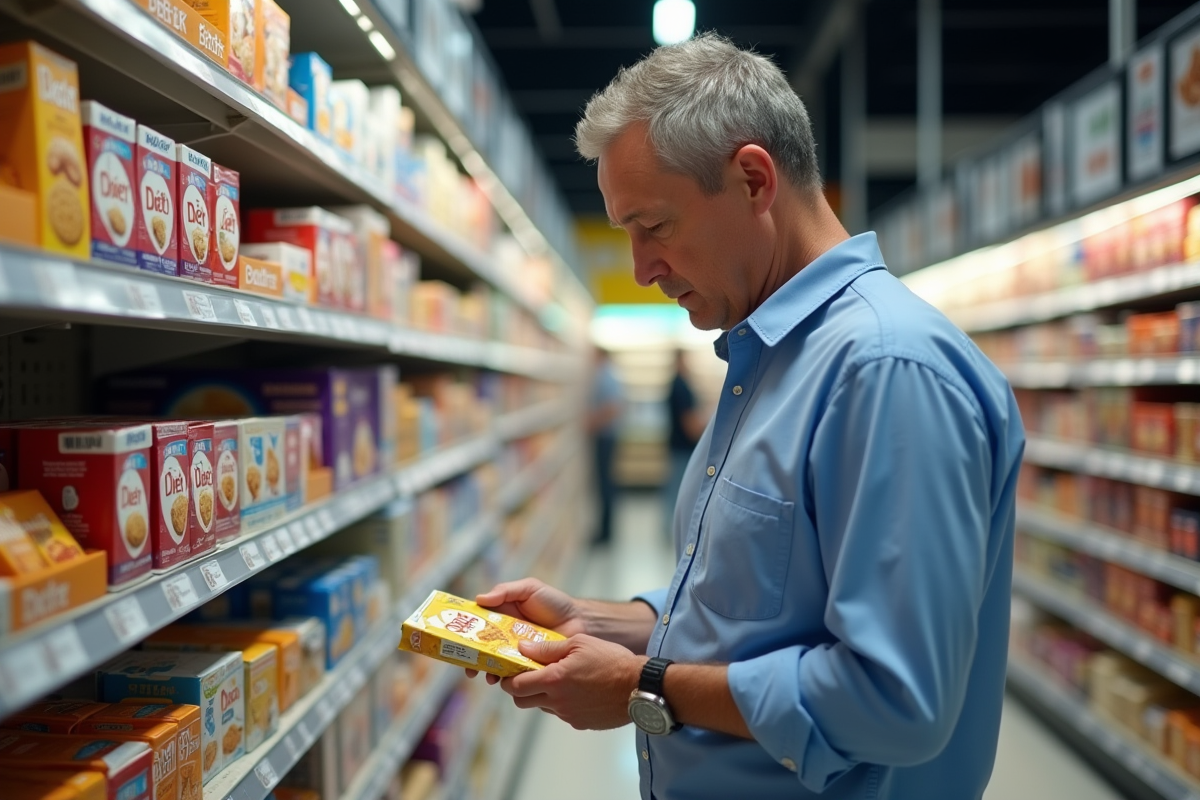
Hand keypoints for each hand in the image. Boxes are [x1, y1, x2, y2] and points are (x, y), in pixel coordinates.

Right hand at [465, 578, 587, 683]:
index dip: (462, 634)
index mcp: (500, 617)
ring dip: (488, 672)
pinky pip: (514, 675)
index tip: (454, 642)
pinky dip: (508, 680)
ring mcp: (515, 653)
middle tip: (470, 668)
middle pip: (480, 650)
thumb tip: (480, 599)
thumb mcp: (529, 589)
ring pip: (494, 665)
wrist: (580, 621)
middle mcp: (504, 637)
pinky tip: (508, 681)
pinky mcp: (528, 666)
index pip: (475, 626)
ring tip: (490, 677)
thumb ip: (505, 591)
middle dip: (471, 660)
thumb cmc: (554, 603)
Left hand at [498, 635, 646, 729]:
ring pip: (542, 707)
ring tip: (560, 680)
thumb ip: (547, 648)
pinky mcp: (580, 723)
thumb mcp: (579, 643)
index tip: (509, 671)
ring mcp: (568, 715)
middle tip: (529, 676)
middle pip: (522, 701)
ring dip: (543, 695)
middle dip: (520, 690)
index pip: (515, 687)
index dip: (507, 679)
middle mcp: (557, 701)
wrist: (640, 687)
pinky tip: (578, 690)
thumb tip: (523, 647)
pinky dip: (562, 703)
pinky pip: (562, 713)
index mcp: (554, 679)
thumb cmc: (612, 660)